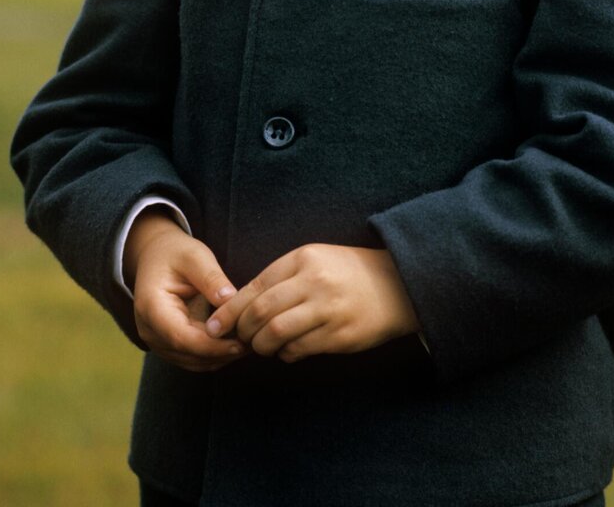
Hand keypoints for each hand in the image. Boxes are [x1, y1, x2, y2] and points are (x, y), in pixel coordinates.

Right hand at [125, 207, 244, 371]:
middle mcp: (149, 330)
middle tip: (254, 342)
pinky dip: (214, 354)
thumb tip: (230, 300)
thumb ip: (211, 278)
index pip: (181, 337)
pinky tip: (236, 342)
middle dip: (221, 353)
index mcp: (152, 307)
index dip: (212, 345)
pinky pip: (193, 357)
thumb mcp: (195, 257)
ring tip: (249, 342)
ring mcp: (157, 340)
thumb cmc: (176, 253)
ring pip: (192, 361)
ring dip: (220, 356)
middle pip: (188, 354)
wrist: (156, 256)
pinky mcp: (168, 344)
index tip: (241, 343)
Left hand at [205, 244, 419, 362]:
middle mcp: (315, 282)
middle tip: (240, 339)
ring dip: (261, 346)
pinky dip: (285, 354)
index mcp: (305, 258)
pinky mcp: (339, 335)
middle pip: (261, 312)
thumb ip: (282, 278)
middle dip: (243, 331)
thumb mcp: (316, 261)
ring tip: (262, 346)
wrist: (398, 285)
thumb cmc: (349, 273)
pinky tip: (287, 350)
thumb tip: (242, 305)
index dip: (231, 310)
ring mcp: (329, 309)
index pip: (256, 287)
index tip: (215, 325)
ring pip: (276, 334)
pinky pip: (299, 350)